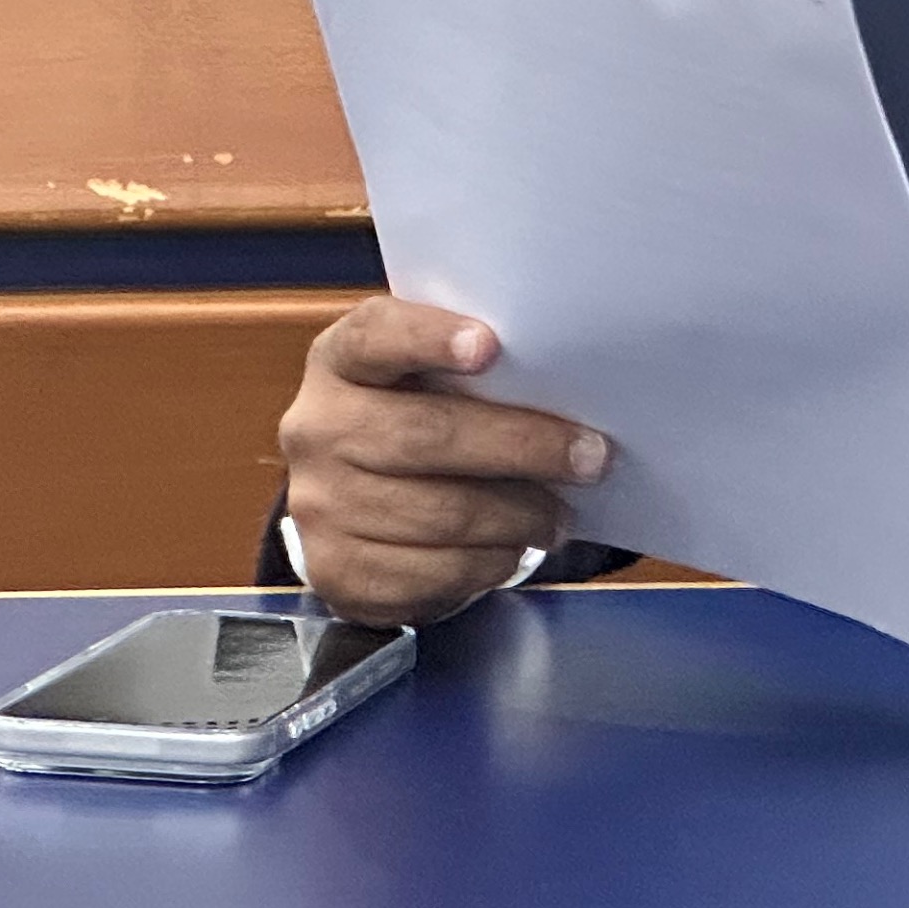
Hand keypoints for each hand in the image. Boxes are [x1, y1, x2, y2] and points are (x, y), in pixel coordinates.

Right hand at [277, 296, 608, 627]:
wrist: (348, 503)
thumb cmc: (411, 420)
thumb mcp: (422, 377)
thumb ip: (471, 368)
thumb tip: (564, 380)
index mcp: (339, 361)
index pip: (376, 336)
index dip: (430, 338)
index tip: (490, 345)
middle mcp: (317, 429)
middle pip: (426, 435)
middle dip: (521, 446)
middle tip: (591, 457)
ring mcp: (318, 504)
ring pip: (439, 513)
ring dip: (516, 517)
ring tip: (558, 514)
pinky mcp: (335, 570)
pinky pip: (428, 572)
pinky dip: (485, 563)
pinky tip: (511, 549)